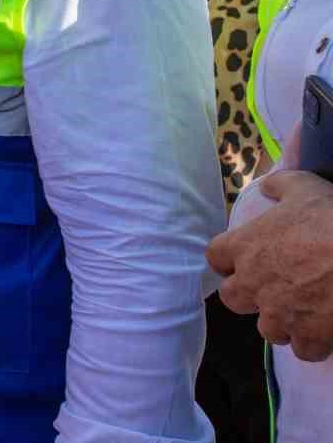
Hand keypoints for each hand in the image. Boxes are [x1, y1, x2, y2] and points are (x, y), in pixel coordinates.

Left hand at [209, 165, 332, 361]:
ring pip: (267, 329)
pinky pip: (301, 349)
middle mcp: (253, 283)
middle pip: (233, 298)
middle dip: (250, 296)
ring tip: (304, 311)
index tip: (244, 260)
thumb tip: (267, 188)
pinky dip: (312, 343)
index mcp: (244, 247)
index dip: (228, 260)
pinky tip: (324, 332)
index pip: (215, 257)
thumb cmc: (331, 218)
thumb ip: (279, 186)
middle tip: (275, 289)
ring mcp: (278, 313)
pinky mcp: (307, 335)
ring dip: (282, 322)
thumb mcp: (304, 187)